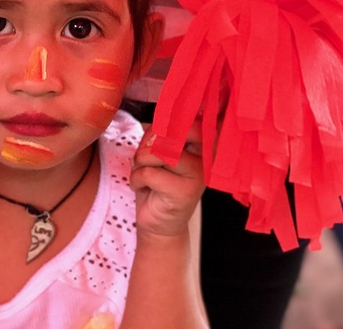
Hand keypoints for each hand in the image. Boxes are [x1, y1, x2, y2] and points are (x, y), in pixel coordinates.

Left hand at [130, 124, 204, 238]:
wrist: (159, 222)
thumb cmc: (157, 181)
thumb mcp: (155, 150)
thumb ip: (158, 133)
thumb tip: (156, 122)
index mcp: (200, 142)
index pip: (188, 119)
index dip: (167, 123)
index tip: (155, 136)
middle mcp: (205, 156)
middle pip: (171, 132)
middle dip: (148, 144)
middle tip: (144, 158)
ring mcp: (198, 174)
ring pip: (157, 152)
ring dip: (139, 162)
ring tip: (143, 173)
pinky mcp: (185, 192)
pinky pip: (149, 173)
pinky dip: (137, 179)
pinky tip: (143, 188)